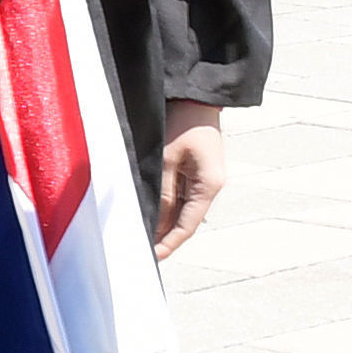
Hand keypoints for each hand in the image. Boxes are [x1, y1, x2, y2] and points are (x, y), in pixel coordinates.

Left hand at [151, 103, 226, 258]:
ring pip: (181, 209)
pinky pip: (180, 195)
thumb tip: (157, 222)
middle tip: (141, 250)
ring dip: (164, 221)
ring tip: (141, 235)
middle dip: (164, 235)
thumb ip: (162, 192)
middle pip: (185, 220)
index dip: (170, 243)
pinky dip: (166, 206)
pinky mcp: (195, 169)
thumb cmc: (181, 122)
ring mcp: (203, 177)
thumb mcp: (166, 159)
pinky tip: (150, 212)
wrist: (195, 95)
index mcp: (209, 185)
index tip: (152, 258)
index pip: (188, 225)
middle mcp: (209, 185)